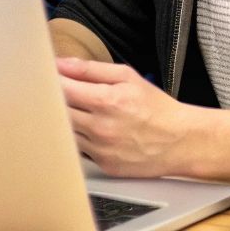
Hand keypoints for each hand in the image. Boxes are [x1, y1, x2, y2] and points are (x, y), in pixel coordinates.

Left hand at [58, 56, 197, 178]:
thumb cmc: (156, 107)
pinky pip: (80, 149)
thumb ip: (91, 69)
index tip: (49, 75)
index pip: (62, 89)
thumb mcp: (127, 77)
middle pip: (59, 112)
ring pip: (66, 131)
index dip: (52, 80)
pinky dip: (81, 138)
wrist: (180, 141)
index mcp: (107, 101)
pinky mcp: (104, 166)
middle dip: (56, 100)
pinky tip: (93, 131)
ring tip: (82, 111)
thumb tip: (61, 64)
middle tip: (61, 92)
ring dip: (68, 120)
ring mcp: (101, 150)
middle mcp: (101, 128)